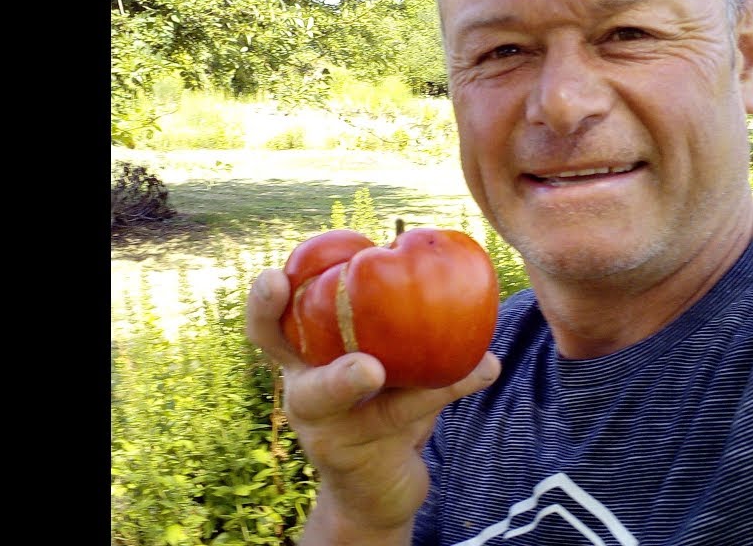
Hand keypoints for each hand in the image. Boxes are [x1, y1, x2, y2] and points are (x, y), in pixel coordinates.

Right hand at [246, 268, 500, 543]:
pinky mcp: (359, 457)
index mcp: (306, 361)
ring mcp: (326, 429)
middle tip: (284, 295)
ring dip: (349, 378)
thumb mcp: (384, 363)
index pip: (272, 326)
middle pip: (278, 350)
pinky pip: (402, 414)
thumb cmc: (383, 411)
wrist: (381, 492)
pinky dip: (448, 387)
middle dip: (275, 325)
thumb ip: (398, 323)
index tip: (276, 275)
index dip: (265, 301)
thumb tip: (450, 260)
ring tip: (371, 368)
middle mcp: (304, 392)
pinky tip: (487, 368)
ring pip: (333, 394)